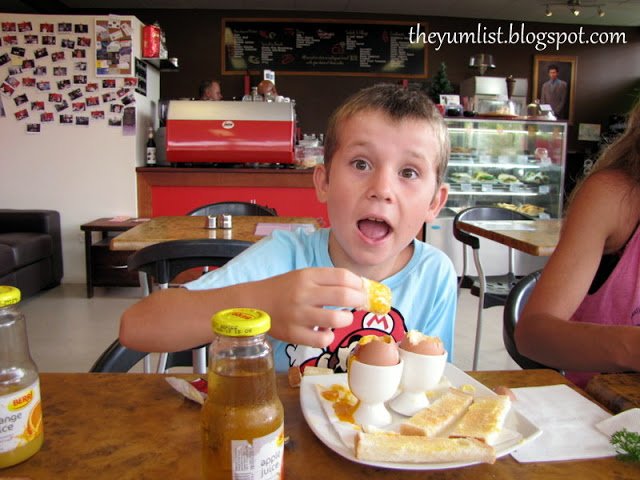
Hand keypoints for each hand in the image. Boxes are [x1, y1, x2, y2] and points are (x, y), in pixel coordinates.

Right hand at [252, 267, 366, 347]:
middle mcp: (303, 293)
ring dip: (347, 319)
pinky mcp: (293, 334)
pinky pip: (322, 339)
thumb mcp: (303, 277)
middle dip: (360, 300)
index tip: (363, 289)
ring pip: (336, 319)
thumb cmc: (283, 290)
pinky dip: (329, 336)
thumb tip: (360, 289)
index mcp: (307, 276)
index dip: (359, 283)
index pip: (343, 276)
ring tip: (343, 318)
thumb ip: (327, 281)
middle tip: (362, 304)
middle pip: (344, 295)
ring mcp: (298, 315)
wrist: (253, 303)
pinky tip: (326, 332)